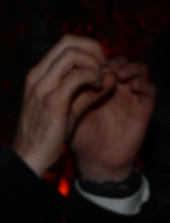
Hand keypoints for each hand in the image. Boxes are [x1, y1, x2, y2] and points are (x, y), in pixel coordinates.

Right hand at [12, 36, 112, 176]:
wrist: (29, 159)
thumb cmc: (47, 136)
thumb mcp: (68, 108)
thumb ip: (87, 91)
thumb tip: (111, 77)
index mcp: (37, 75)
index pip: (64, 43)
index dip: (88, 48)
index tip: (99, 65)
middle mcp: (37, 76)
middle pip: (69, 42)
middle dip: (93, 50)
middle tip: (103, 67)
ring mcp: (42, 87)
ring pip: (73, 54)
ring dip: (93, 63)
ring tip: (100, 79)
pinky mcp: (52, 101)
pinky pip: (77, 75)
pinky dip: (93, 76)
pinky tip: (97, 87)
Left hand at [70, 57, 154, 183]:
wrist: (96, 161)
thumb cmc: (81, 138)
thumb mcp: (73, 113)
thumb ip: (76, 93)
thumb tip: (79, 70)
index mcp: (98, 85)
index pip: (102, 63)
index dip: (97, 61)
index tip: (90, 65)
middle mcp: (116, 87)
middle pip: (121, 62)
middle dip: (114, 62)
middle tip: (106, 67)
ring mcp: (131, 95)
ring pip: (138, 70)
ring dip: (131, 68)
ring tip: (120, 74)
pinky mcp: (144, 107)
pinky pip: (150, 89)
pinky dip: (144, 84)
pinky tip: (133, 86)